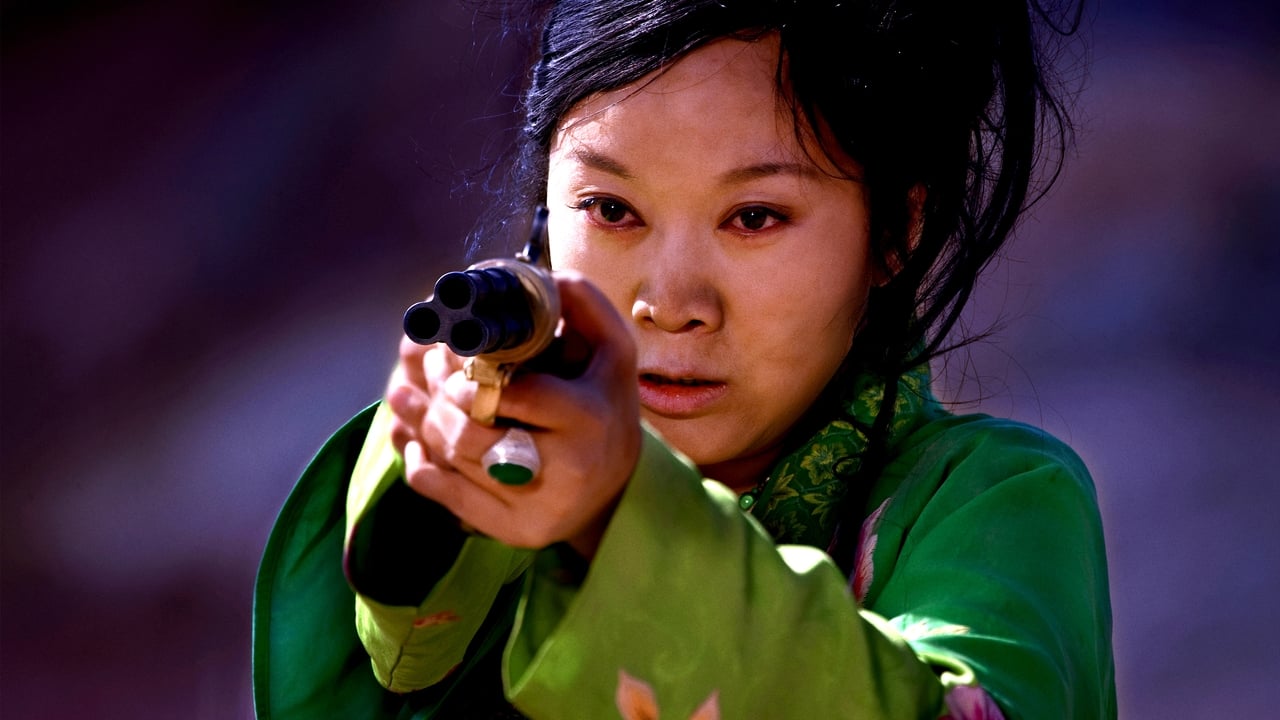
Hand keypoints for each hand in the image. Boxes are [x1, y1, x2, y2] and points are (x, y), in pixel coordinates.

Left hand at [385, 272, 640, 556]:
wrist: (616, 489)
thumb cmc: (606, 408)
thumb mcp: (612, 354)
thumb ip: (583, 307)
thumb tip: (543, 275)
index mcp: (589, 419)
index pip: (516, 396)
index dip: (473, 378)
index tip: (457, 358)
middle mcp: (566, 471)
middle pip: (472, 435)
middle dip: (437, 399)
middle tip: (423, 370)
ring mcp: (538, 508)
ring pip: (454, 463)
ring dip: (419, 423)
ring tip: (401, 394)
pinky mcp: (514, 532)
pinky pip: (447, 498)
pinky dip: (420, 464)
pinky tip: (412, 440)